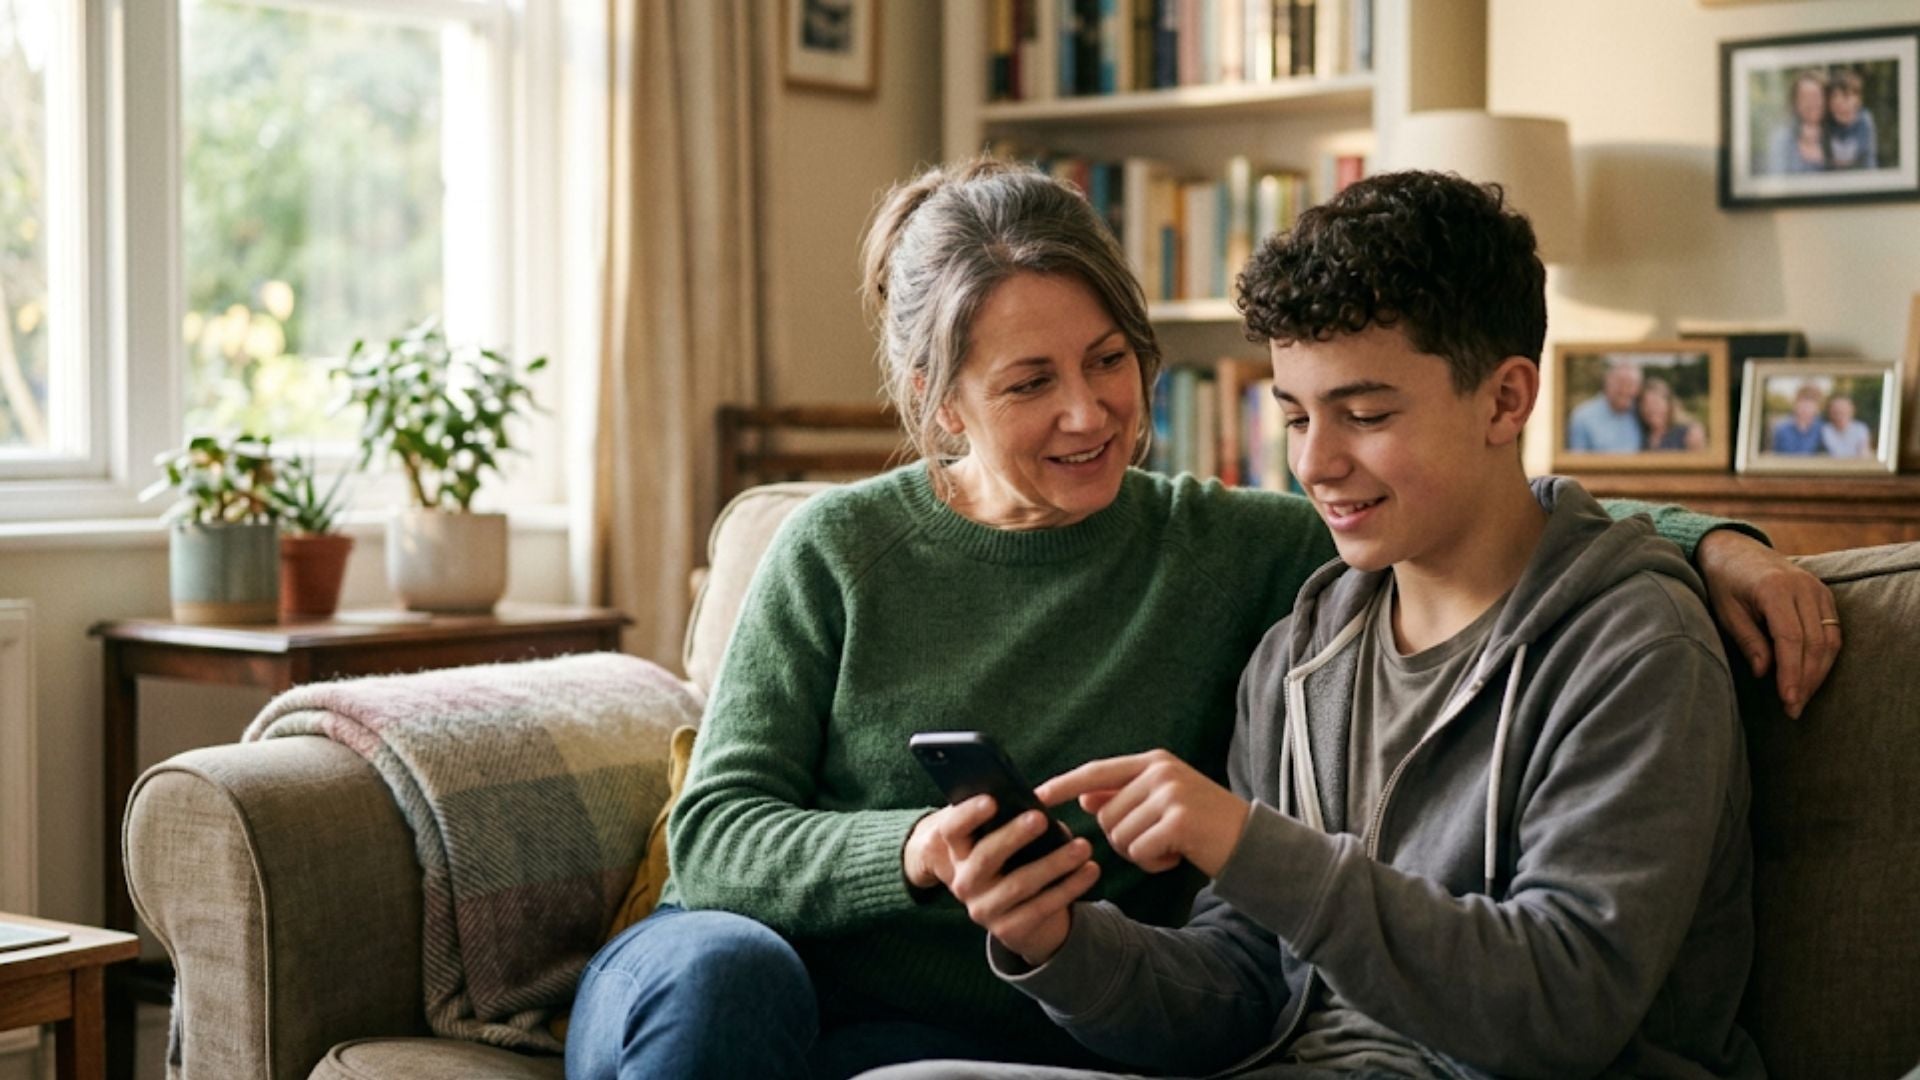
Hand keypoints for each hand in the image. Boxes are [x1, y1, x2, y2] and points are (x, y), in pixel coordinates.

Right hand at [903, 797, 1099, 965]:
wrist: (1021, 918)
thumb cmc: (1016, 863)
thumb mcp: (1008, 844)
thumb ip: (1015, 824)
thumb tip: (1042, 810)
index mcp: (958, 853)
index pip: (952, 830)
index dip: (968, 814)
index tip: (993, 800)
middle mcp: (964, 882)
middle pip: (985, 856)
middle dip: (1013, 835)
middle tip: (1040, 818)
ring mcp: (983, 909)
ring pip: (1019, 884)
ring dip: (1055, 863)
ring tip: (1083, 846)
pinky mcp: (1007, 931)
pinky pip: (1041, 908)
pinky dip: (1070, 887)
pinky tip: (1091, 870)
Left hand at [1038, 750, 1249, 877]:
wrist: (1253, 843)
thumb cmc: (1204, 827)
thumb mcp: (1164, 804)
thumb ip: (1124, 797)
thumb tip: (1084, 798)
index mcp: (1154, 762)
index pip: (1097, 771)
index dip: (1064, 784)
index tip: (1036, 795)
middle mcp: (1160, 772)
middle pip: (1105, 816)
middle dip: (1124, 839)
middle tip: (1158, 840)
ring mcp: (1170, 794)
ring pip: (1119, 837)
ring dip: (1140, 852)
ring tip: (1171, 846)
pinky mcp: (1177, 820)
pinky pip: (1139, 851)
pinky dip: (1154, 863)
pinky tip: (1178, 856)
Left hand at [1695, 528, 1840, 718]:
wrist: (1734, 549)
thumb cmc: (1724, 582)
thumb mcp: (1726, 611)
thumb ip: (1747, 640)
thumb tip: (1764, 673)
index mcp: (1775, 589)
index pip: (1791, 638)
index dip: (1791, 672)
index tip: (1788, 700)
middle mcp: (1803, 587)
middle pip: (1814, 642)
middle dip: (1806, 679)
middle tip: (1794, 709)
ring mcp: (1818, 589)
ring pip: (1830, 640)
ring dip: (1819, 673)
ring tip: (1801, 699)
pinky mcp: (1824, 595)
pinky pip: (1833, 631)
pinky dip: (1825, 657)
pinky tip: (1811, 677)